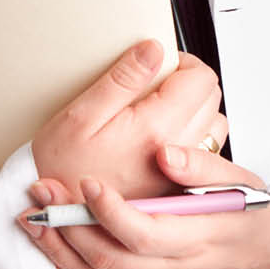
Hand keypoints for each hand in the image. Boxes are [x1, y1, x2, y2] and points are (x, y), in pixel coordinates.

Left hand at [19, 144, 269, 268]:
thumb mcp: (239, 182)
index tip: (87, 182)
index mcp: (195, 238)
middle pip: (112, 257)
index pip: (144, 233)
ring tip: (34, 213)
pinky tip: (49, 235)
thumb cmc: (249, 211)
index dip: (110, 211)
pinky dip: (70, 259)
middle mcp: (172, 265)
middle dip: (72, 226)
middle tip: (45, 192)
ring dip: (62, 245)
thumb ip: (201, 167)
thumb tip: (165, 153)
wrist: (262, 249)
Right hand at [31, 39, 227, 202]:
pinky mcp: (176, 187)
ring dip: (193, 111)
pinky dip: (189, 137)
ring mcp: (180, 173)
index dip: (182, 62)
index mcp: (155, 129)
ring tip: (157, 110)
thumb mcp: (80, 115)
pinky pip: (202, 154)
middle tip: (154, 84)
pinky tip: (157, 138)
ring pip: (212, 127)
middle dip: (188, 83)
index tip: (160, 63)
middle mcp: (177, 154)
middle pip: (211, 100)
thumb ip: (122, 80)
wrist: (57, 218)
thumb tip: (153, 50)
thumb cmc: (61, 170)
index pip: (201, 79)